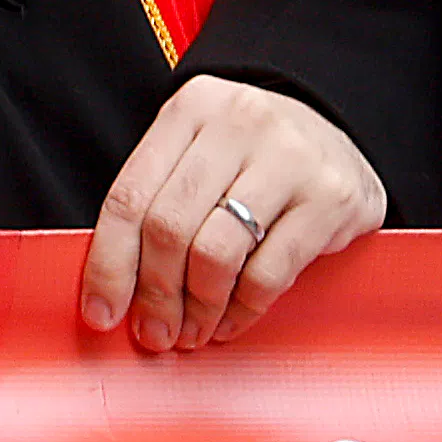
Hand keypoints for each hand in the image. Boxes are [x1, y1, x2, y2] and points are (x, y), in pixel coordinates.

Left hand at [78, 77, 384, 353]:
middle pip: (169, 226)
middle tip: (156, 333)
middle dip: (155, 294)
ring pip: (215, 252)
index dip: (109, 264)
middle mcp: (239, 122)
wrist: (340, 138)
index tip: (101, 312)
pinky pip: (269, 273)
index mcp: (191, 107)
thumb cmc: (254, 157)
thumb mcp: (201, 152)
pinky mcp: (331, 197)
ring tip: (194, 329)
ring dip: (198, 306)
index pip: (129, 195)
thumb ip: (159, 201)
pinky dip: (242, 310)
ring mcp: (290, 157)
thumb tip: (113, 289)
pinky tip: (231, 320)